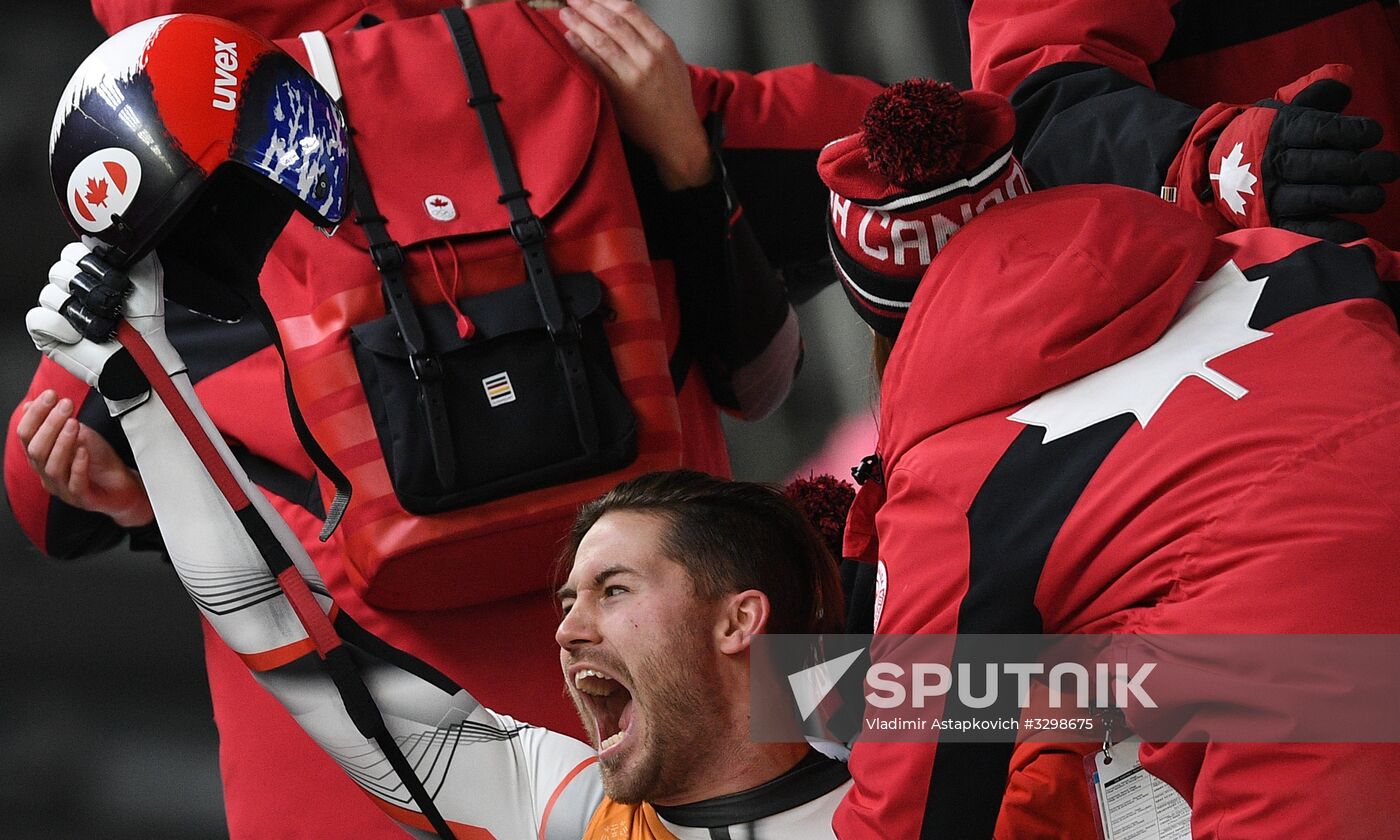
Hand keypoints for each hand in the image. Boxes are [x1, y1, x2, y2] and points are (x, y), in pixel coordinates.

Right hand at [16, 389, 153, 526]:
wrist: (123, 487)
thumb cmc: (98, 462)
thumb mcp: (80, 435)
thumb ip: (58, 422)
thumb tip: (33, 404)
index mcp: (42, 458)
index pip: (26, 436)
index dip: (35, 415)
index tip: (49, 396)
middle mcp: (47, 474)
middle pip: (35, 450)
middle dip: (49, 424)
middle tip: (64, 406)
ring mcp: (63, 489)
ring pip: (52, 467)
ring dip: (62, 442)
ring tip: (73, 424)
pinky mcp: (82, 499)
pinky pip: (75, 483)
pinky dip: (78, 464)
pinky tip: (83, 450)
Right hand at [27, 243, 181, 408]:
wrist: (141, 353)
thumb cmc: (143, 319)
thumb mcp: (147, 274)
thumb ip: (136, 247)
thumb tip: (118, 225)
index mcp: (87, 271)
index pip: (72, 251)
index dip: (92, 263)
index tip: (115, 278)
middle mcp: (68, 287)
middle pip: (58, 270)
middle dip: (89, 288)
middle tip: (111, 304)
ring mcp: (55, 309)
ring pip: (49, 294)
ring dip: (81, 311)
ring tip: (101, 324)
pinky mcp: (44, 331)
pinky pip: (38, 316)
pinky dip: (61, 326)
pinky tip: (80, 336)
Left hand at [560, 0, 713, 188]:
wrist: (677, 133)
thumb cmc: (673, 98)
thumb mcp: (671, 60)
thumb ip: (650, 39)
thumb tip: (622, 18)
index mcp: (662, 44)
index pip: (630, 10)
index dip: (605, 0)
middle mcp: (649, 57)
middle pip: (612, 22)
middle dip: (588, 7)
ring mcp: (634, 75)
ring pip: (602, 41)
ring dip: (580, 25)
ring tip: (566, 15)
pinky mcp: (620, 93)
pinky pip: (596, 65)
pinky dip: (581, 50)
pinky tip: (570, 40)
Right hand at [1207, 65, 1399, 241]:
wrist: (1213, 167)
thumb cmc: (1263, 135)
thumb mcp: (1281, 107)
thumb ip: (1316, 93)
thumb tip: (1345, 78)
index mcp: (1279, 130)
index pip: (1318, 130)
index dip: (1350, 132)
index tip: (1375, 133)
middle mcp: (1273, 163)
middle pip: (1320, 166)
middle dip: (1360, 167)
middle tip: (1389, 167)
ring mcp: (1271, 195)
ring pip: (1316, 198)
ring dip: (1351, 198)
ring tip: (1376, 195)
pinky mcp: (1271, 222)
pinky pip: (1303, 229)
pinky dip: (1330, 232)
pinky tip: (1356, 229)